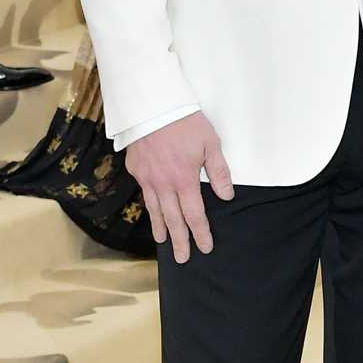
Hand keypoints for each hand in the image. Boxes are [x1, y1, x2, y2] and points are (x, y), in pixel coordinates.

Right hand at [125, 112, 233, 262]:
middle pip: (172, 220)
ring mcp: (146, 177)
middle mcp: (163, 184)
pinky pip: (144, 191)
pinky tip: (153, 210)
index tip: (205, 247)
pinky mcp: (135, 168)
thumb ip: (219, 172)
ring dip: (160, 228)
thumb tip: (226, 196)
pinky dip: (149, 205)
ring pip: (154, 209)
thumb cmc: (185, 121)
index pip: (194, 215)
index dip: (201, 233)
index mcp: (184, 180)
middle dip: (179, 241)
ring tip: (163, 242)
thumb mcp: (211, 144)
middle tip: (183, 258)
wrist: (152, 103)